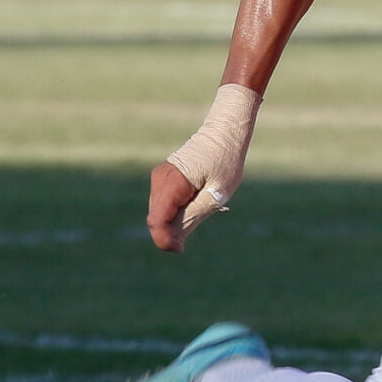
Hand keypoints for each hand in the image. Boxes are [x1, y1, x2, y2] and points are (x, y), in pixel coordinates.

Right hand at [147, 82, 258, 252]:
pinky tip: (196, 203)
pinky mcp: (164, 180)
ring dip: (174, 222)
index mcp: (171, 183)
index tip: (180, 249)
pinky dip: (176, 213)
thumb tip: (174, 240)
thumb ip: (193, 216)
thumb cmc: (226, 162)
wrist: (225, 132)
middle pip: (156, 219)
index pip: (157, 221)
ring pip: (158, 214)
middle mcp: (159, 180)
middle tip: (197, 227)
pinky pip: (164, 205)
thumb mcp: (216, 194)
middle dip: (171, 233)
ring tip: (201, 208)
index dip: (165, 240)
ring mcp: (159, 179)